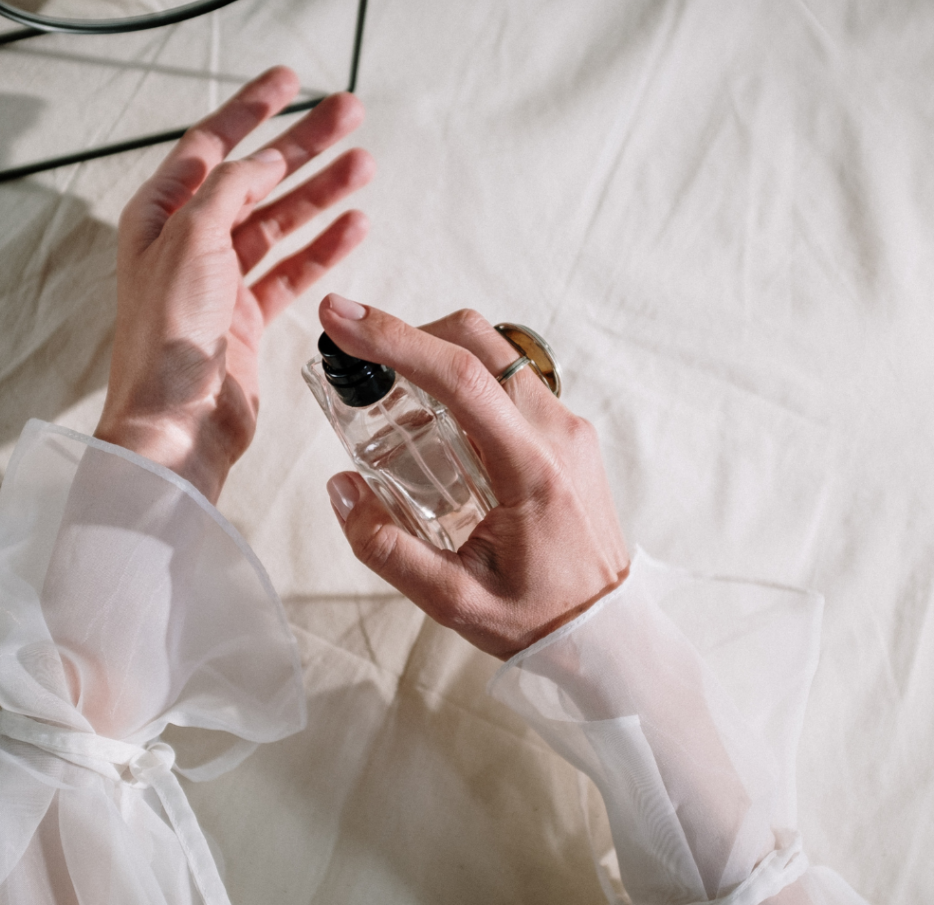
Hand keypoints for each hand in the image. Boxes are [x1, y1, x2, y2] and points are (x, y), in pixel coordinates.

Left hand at [94, 67, 373, 501]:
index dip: (251, 108)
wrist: (179, 421)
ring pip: (283, 222)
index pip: (211, 146)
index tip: (289, 79)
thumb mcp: (191, 240)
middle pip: (257, 179)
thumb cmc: (167, 334)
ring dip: (323, 194)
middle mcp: (191, 242)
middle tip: (350, 115)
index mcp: (161, 216)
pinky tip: (355, 225)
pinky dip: (325, 248)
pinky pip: (296, 270)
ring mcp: (224, 279)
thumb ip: (229, 191)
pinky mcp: (252, 316)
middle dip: (304, 145)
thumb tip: (263, 162)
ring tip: (366, 165)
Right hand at [319, 297, 629, 659]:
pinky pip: (510, 379)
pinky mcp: (567, 430)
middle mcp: (558, 431)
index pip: (459, 377)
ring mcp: (568, 425)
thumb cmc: (538, 616)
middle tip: (361, 361)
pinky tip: (439, 425)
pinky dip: (465, 379)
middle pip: (478, 341)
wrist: (607, 628)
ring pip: (495, 352)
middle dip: (411, 334)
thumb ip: (387, 549)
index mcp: (532, 468)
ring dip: (438, 355)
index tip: (339, 317)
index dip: (394, 338)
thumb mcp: (454, 602)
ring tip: (396, 401)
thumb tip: (340, 487)